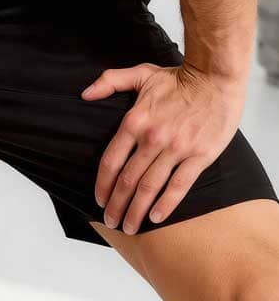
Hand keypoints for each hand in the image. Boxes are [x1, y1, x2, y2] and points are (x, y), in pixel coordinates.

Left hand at [83, 60, 246, 234]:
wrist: (215, 78)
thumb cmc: (178, 78)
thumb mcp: (139, 74)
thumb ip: (109, 82)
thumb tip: (84, 94)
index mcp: (134, 121)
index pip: (111, 161)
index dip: (102, 184)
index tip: (98, 199)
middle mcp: (152, 138)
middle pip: (128, 180)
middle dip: (116, 205)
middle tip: (111, 221)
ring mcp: (176, 149)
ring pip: (150, 187)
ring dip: (137, 211)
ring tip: (130, 226)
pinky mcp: (199, 156)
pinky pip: (178, 186)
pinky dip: (165, 204)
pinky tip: (155, 218)